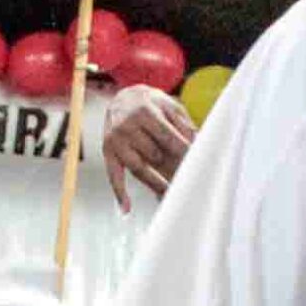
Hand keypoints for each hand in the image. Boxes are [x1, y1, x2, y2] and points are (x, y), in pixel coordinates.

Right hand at [102, 85, 194, 211]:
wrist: (122, 96)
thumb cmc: (151, 103)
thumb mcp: (170, 105)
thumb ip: (184, 124)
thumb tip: (198, 146)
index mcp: (145, 111)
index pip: (168, 138)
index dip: (183, 153)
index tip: (196, 167)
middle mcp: (127, 125)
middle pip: (154, 155)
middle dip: (172, 169)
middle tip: (188, 183)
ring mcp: (116, 140)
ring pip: (138, 169)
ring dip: (155, 185)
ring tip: (171, 197)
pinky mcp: (108, 152)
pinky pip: (113, 175)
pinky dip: (119, 193)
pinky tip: (126, 209)